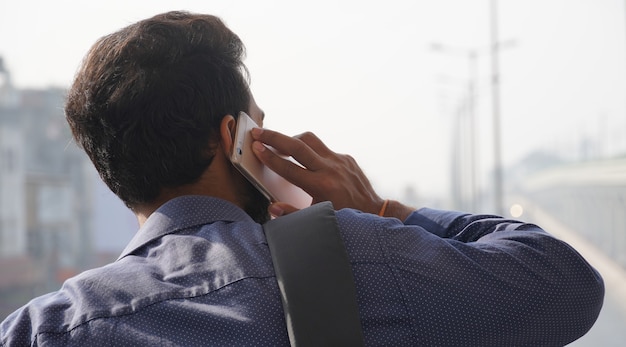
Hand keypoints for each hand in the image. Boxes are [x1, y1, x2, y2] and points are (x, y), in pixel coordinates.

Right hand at [251, 128, 412, 218]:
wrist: (375, 212)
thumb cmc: (345, 218)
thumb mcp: (318, 219)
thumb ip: (293, 214)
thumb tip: (273, 208)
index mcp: (321, 186)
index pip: (289, 168)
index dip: (270, 158)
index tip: (256, 148)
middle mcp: (330, 169)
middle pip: (297, 146)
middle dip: (274, 137)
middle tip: (258, 132)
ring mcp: (340, 161)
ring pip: (311, 140)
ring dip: (292, 140)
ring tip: (279, 144)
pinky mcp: (346, 158)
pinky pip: (324, 149)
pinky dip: (311, 152)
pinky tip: (305, 160)